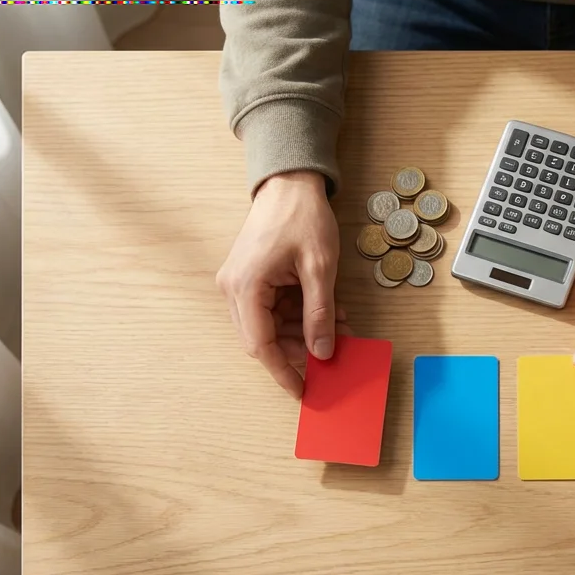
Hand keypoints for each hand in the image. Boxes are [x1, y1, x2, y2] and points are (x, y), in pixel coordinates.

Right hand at [216, 171, 350, 398]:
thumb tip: (322, 351)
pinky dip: (299, 315)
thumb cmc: (302, 217)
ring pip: (270, 326)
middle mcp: (234, 289)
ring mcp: (239, 284)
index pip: (260, 346)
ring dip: (303, 331)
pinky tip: (328, 312)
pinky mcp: (250, 279)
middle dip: (300, 349)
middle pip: (263, 339)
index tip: (302, 391)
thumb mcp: (320, 269)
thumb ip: (320, 314)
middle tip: (335, 352)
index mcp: (245, 287)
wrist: (289, 183)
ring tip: (341, 326)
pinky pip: (273, 309)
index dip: (283, 372)